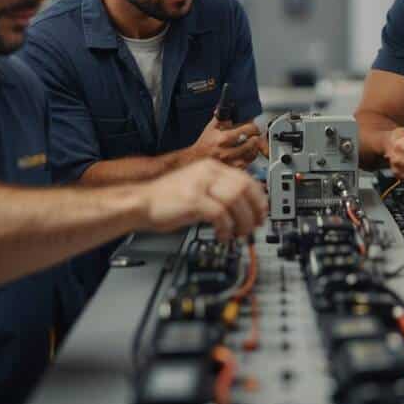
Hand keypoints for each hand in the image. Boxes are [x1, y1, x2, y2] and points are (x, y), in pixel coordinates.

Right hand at [140, 158, 266, 238]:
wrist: (141, 202)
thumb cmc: (167, 199)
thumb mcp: (198, 187)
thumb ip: (219, 191)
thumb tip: (243, 206)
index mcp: (211, 167)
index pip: (246, 178)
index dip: (259, 197)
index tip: (262, 212)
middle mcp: (208, 172)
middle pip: (245, 188)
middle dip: (255, 210)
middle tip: (255, 226)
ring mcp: (200, 185)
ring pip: (236, 200)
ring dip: (243, 221)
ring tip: (240, 234)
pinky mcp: (193, 200)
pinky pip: (220, 214)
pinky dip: (226, 228)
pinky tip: (223, 236)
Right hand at [192, 118, 261, 168]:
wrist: (195, 159)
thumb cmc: (205, 142)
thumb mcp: (211, 127)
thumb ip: (221, 116)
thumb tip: (227, 106)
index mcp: (223, 139)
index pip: (246, 131)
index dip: (252, 127)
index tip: (253, 126)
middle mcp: (227, 151)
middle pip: (251, 143)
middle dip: (256, 136)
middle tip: (255, 134)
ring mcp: (230, 162)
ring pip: (251, 154)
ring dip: (255, 147)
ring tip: (253, 143)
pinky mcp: (231, 169)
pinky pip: (248, 164)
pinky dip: (250, 157)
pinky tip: (248, 152)